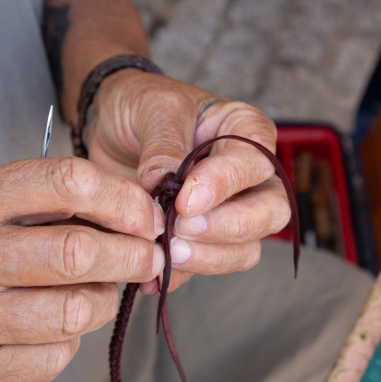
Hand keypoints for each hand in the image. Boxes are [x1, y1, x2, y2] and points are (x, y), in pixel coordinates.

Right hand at [0, 158, 164, 381]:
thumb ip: (49, 203)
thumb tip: (136, 214)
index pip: (66, 182)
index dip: (123, 200)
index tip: (147, 217)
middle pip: (78, 252)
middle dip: (132, 256)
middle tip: (149, 258)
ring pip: (77, 310)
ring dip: (105, 301)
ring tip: (99, 293)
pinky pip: (57, 357)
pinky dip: (71, 343)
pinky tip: (53, 329)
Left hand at [86, 70, 290, 294]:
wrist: (112, 125)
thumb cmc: (143, 104)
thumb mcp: (153, 109)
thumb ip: (164, 145)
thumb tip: (164, 185)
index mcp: (246, 132)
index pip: (255, 164)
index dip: (226, 185)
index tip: (186, 199)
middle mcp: (248, 176)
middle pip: (269, 214)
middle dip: (228, 228)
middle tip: (181, 229)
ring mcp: (228, 212)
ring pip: (246, 249)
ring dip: (210, 257)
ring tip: (168, 254)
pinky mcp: (200, 239)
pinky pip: (203, 267)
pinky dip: (179, 276)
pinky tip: (151, 277)